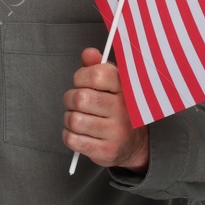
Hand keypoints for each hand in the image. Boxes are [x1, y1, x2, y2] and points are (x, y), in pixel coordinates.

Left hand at [63, 48, 148, 170]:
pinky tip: (80, 134)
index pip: (96, 75)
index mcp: (126, 89)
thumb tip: (89, 53)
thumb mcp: (113, 85)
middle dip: (70, 99)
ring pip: (73, 120)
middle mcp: (124, 110)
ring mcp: (116, 132)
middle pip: (80, 98)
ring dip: (69, 119)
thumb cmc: (118, 109)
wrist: (135, 145)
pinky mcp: (106, 151)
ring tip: (80, 118)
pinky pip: (72, 139)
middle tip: (77, 103)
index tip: (82, 82)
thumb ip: (97, 68)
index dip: (81, 77)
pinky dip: (69, 135)